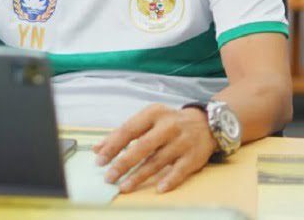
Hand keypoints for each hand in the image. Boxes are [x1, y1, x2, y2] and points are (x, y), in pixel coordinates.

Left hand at [92, 104, 215, 193]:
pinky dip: (169, 180)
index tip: (99, 159)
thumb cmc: (169, 122)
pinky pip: (179, 171)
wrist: (205, 123)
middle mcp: (168, 127)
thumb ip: (123, 133)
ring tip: (124, 187)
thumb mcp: (147, 119)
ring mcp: (182, 142)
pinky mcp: (194, 157)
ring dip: (139, 176)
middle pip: (142, 147)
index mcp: (153, 114)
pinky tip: (159, 188)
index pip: (129, 130)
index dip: (113, 146)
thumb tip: (98, 149)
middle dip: (123, 163)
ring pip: (157, 161)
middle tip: (109, 177)